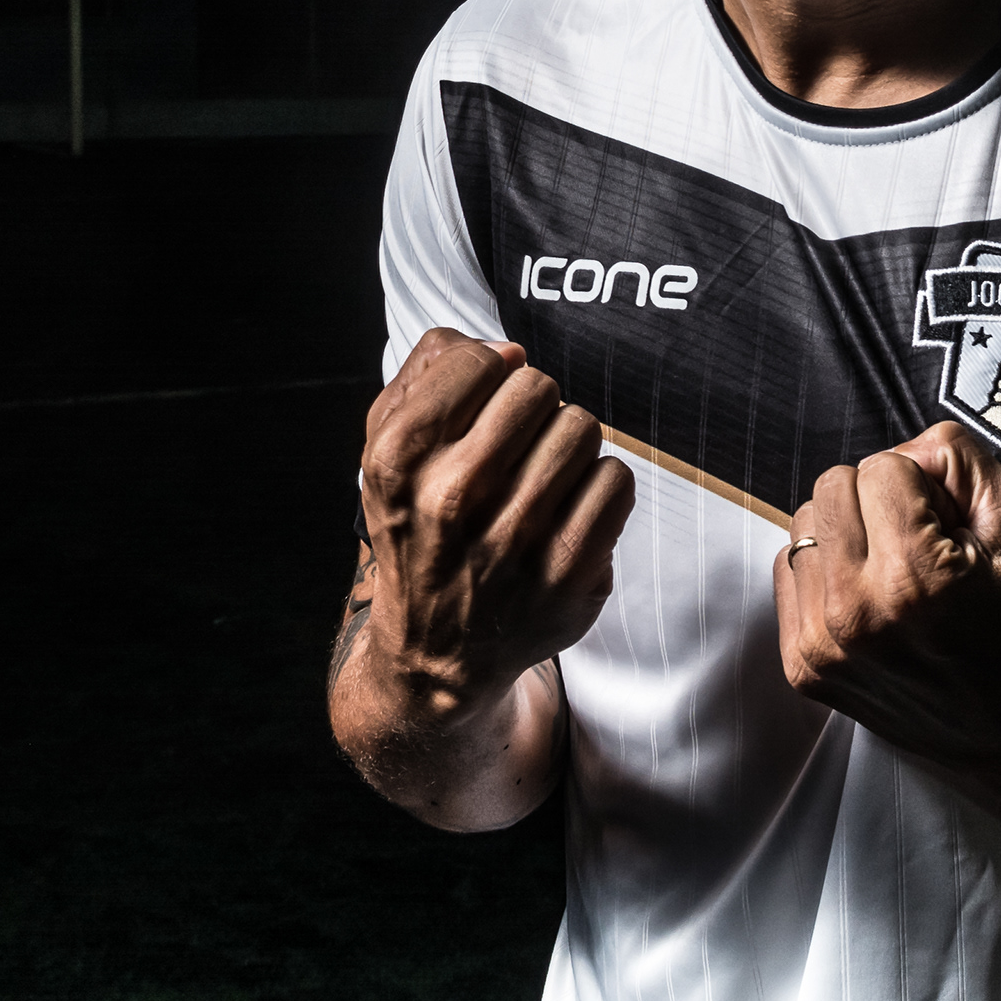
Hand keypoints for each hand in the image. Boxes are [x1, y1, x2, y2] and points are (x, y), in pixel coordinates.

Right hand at [353, 328, 632, 711]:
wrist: (435, 652)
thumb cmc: (419, 530)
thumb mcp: (384, 452)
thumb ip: (426, 376)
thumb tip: (500, 348)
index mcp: (400, 460)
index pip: (478, 362)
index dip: (488, 372)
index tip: (483, 401)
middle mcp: (454, 498)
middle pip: (538, 389)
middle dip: (531, 406)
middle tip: (516, 443)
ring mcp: (515, 541)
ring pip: (582, 429)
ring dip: (568, 444)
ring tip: (541, 475)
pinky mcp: (569, 574)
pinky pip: (617, 480)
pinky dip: (599, 485)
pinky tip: (568, 507)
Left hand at [772, 421, 1000, 783]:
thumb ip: (960, 459)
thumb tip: (903, 449)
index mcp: (915, 578)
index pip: (881, 466)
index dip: (922, 485)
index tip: (946, 525)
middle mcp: (856, 613)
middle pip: (830, 485)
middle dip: (876, 499)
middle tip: (918, 542)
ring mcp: (821, 645)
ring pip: (803, 524)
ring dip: (846, 533)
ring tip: (893, 571)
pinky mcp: (801, 666)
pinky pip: (787, 570)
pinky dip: (825, 570)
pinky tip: (869, 596)